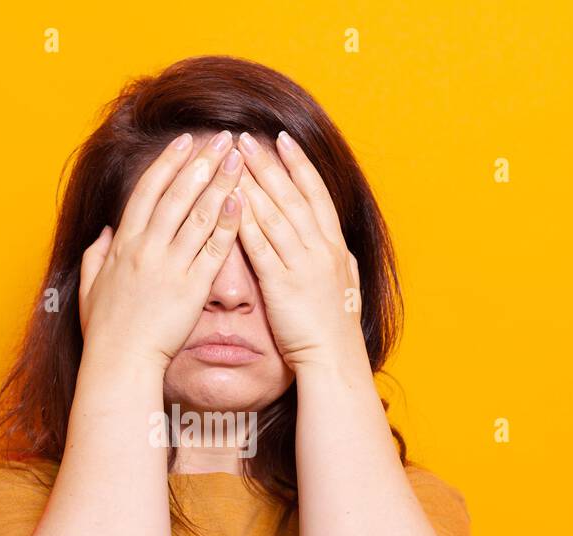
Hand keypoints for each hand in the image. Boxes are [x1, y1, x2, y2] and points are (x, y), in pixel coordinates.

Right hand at [78, 130, 244, 370]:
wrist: (120, 363)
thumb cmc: (105, 332)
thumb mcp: (90, 288)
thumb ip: (96, 255)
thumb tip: (104, 232)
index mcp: (122, 245)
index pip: (147, 192)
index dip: (168, 164)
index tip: (185, 141)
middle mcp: (147, 249)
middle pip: (177, 195)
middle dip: (202, 162)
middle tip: (222, 139)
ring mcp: (170, 266)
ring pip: (198, 214)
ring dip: (219, 182)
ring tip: (239, 159)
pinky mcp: (192, 288)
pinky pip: (213, 250)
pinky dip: (227, 223)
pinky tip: (241, 201)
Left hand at [234, 130, 363, 368]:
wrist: (335, 361)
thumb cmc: (335, 331)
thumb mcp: (343, 286)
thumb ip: (336, 261)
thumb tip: (336, 245)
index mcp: (335, 248)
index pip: (316, 195)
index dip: (299, 164)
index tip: (282, 139)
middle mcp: (321, 249)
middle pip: (292, 196)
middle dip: (269, 164)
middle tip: (247, 138)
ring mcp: (303, 265)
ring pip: (276, 214)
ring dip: (254, 183)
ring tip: (233, 158)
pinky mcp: (283, 284)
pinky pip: (261, 246)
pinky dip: (245, 221)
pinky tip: (229, 202)